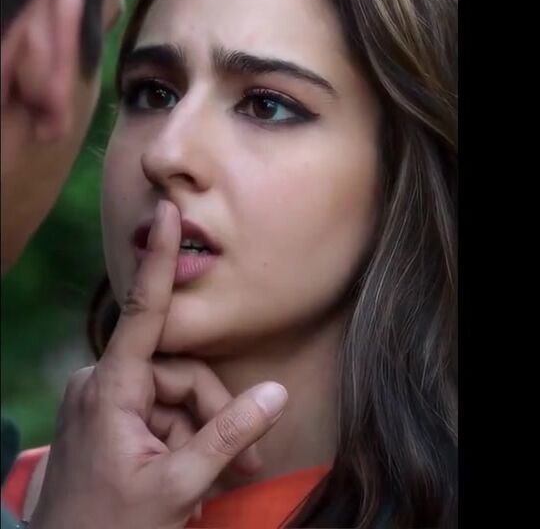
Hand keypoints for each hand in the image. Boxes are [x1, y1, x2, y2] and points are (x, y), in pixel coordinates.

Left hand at [29, 201, 287, 528]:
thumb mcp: (177, 485)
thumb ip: (229, 436)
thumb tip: (278, 395)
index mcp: (110, 390)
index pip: (144, 311)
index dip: (160, 259)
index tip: (166, 213)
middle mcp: (102, 386)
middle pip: (181, 375)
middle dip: (216, 414)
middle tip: (248, 463)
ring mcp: (104, 405)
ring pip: (175, 397)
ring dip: (206, 433)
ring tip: (227, 478)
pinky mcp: (107, 422)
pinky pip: (160, 414)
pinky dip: (185, 439)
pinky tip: (200, 476)